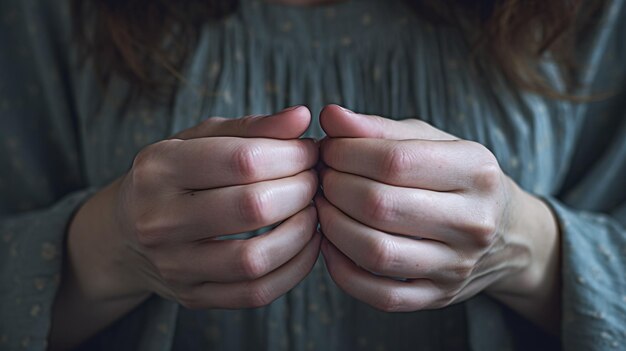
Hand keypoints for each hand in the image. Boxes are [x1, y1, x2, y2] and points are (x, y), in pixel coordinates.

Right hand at [52, 106, 321, 348]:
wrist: (126, 232)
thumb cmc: (176, 175)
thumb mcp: (201, 139)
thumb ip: (252, 127)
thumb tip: (301, 117)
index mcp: (159, 168)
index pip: (243, 160)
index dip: (291, 155)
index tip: (309, 152)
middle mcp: (159, 219)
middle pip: (252, 208)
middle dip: (301, 190)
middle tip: (314, 181)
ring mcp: (173, 265)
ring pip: (255, 258)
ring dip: (302, 233)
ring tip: (313, 211)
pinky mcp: (192, 296)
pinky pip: (257, 292)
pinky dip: (295, 268)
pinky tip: (307, 244)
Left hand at [316, 105, 559, 330]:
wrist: (508, 234)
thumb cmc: (456, 177)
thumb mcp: (431, 142)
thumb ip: (380, 129)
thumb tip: (330, 116)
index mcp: (475, 170)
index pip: (393, 160)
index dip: (346, 153)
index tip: (328, 149)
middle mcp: (473, 221)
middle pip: (379, 206)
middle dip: (334, 188)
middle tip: (321, 178)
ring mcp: (458, 265)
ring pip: (376, 252)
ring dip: (333, 228)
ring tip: (323, 207)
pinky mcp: (440, 297)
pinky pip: (381, 296)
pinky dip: (344, 273)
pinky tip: (330, 246)